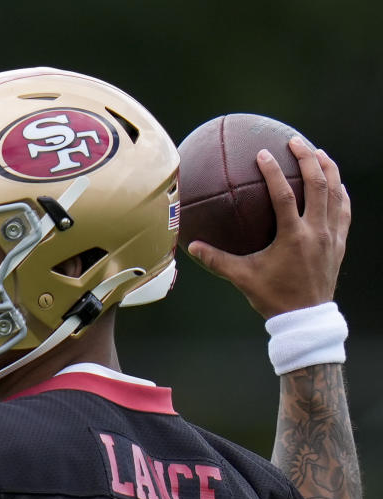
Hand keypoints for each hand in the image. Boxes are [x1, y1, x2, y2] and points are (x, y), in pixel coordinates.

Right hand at [187, 137, 349, 318]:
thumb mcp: (242, 277)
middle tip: (295, 142)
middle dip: (307, 158)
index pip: (284, 196)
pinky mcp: (340, 243)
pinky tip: (335, 183)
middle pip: (318, 185)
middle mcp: (316, 232)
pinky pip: (344, 210)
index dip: (273, 172)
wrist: (306, 318)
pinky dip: (340, 193)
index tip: (263, 154)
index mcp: (293, 237)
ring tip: (318, 153)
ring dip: (328, 169)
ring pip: (336, 193)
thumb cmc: (273, 297)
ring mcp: (332, 236)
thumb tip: (192, 246)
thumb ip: (217, 260)